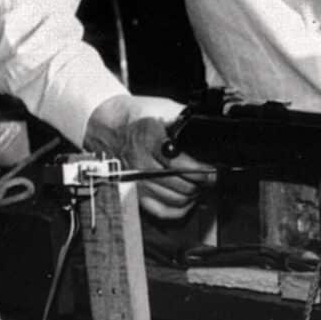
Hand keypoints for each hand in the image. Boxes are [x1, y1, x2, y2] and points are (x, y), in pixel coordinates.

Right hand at [83, 92, 214, 221]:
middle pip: (182, 185)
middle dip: (202, 182)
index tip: (213, 170)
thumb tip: (209, 127)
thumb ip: (185, 118)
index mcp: (149, 139)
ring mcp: (137, 181)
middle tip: (209, 176)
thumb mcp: (162, 107)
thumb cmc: (136, 116)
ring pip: (176, 200)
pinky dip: (179, 208)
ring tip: (198, 184)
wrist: (107, 125)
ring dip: (192, 194)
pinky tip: (186, 198)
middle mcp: (141, 162)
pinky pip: (162, 211)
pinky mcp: (134, 193)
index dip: (203, 171)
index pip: (182, 165)